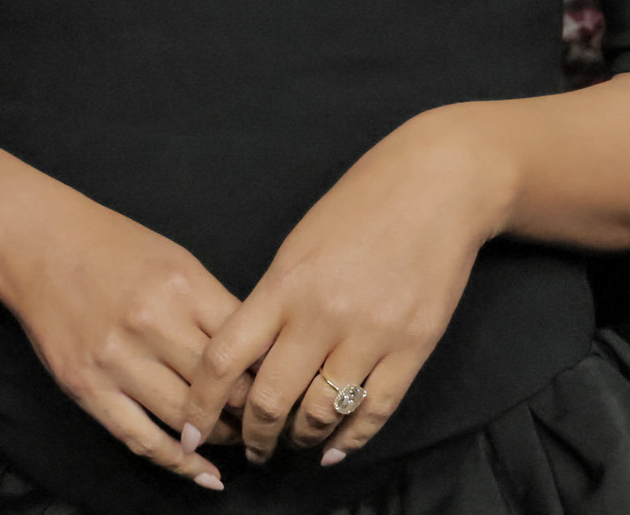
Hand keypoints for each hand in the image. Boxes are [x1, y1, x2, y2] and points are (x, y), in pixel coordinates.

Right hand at [0, 185, 241, 490]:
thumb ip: (212, 303)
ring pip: (185, 419)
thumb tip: (254, 349)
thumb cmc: (112, 245)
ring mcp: (116, 360)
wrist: (38, 244)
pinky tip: (202, 472)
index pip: (243, 344)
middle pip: (220, 386)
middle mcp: (152, 325)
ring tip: (236, 440)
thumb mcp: (175, 259)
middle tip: (265, 421)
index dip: (269, 371)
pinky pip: (139, 438)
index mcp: (182, 286)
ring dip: (217, 437)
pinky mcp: (87, 387)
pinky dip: (176, 462)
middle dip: (249, 410)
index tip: (282, 385)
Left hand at [183, 109, 510, 466]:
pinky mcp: (414, 345)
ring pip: (320, 414)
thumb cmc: (364, 202)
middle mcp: (323, 314)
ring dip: (300, 439)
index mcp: (285, 283)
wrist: (440, 183)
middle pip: (270, 401)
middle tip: (252, 448)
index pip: (224, 359)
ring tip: (295, 442)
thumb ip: (274, 300)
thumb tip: (251, 359)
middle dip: (254, 436)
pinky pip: (374, 411)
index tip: (190, 430)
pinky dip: (349, 439)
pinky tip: (334, 448)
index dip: (200, 405)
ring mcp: (372, 332)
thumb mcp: (300, 243)